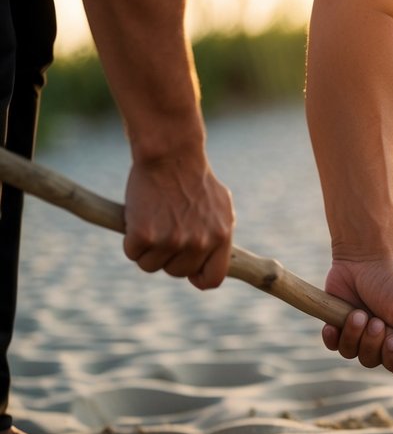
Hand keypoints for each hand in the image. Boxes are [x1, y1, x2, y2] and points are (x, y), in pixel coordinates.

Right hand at [122, 150, 234, 289]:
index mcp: (221, 238)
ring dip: (146, 249)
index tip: (187, 269)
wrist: (171, 155)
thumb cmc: (195, 178)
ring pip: (151, 265)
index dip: (197, 277)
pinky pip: (133, 253)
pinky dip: (130, 240)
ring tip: (150, 223)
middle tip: (163, 232)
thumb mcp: (220, 207)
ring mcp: (173, 241)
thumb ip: (219, 233)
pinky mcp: (145, 235)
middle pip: (176, 272)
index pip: (212, 279)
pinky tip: (137, 219)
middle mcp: (199, 243)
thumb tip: (215, 254)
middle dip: (167, 256)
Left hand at [321, 259, 392, 374]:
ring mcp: (357, 336)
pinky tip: (336, 323)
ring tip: (358, 314)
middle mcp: (380, 341)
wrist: (363, 259)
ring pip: (352, 355)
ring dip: (355, 335)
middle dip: (374, 343)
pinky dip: (334, 337)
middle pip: (375, 363)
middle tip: (377, 321)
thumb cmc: (392, 282)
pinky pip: (333, 346)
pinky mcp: (337, 328)